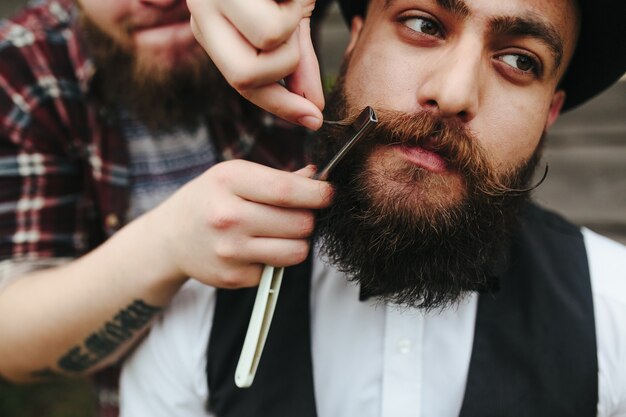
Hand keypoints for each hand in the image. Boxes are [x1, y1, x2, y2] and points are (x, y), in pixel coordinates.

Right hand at [147, 161, 332, 287]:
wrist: (170, 238)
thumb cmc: (208, 200)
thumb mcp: (234, 176)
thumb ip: (277, 178)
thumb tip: (318, 178)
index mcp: (229, 181)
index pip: (287, 190)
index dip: (318, 193)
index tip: (329, 193)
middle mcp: (228, 216)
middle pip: (299, 223)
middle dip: (308, 218)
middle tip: (299, 214)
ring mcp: (230, 250)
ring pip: (296, 251)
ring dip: (297, 242)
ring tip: (281, 232)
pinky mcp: (233, 276)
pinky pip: (276, 269)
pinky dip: (274, 260)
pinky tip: (255, 248)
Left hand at [186, 0, 324, 129]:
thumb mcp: (292, 20)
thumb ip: (299, 64)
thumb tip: (313, 108)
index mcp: (214, 30)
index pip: (244, 83)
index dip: (282, 105)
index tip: (313, 119)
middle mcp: (203, 16)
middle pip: (243, 76)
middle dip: (283, 66)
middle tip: (294, 33)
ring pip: (264, 43)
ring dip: (293, 27)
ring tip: (288, 1)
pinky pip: (272, 20)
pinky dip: (294, 6)